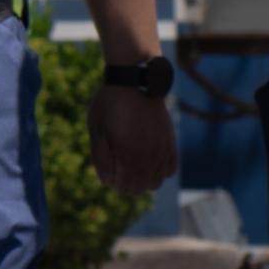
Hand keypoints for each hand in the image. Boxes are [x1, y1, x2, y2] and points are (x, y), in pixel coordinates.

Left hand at [89, 75, 179, 196]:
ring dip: (144, 180)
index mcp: (129, 153)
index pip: (126, 187)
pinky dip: (160, 171)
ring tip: (131, 166)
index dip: (115, 185)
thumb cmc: (109, 104)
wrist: (133, 81)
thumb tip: (106, 180)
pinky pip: (170, 168)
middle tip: (117, 173)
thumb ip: (101, 157)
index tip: (108, 176)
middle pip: (142, 188)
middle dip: (128, 185)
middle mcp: (150, 154)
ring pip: (157, 181)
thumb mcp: (97, 129)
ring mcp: (163, 149)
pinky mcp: (171, 142)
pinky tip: (148, 162)